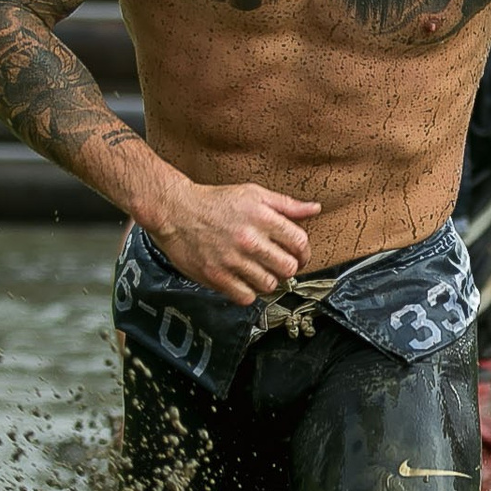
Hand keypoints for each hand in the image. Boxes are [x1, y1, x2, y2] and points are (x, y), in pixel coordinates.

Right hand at [145, 179, 320, 303]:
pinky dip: (248, 292)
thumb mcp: (253, 194)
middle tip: (279, 264)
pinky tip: (243, 280)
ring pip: (269, 285)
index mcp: (262, 218)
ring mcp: (232, 260)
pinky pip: (246, 297)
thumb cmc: (215, 202)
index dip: (304, 251)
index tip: (298, 255)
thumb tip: (314, 209)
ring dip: (268, 280)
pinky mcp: (217, 276)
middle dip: (288, 267)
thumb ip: (286, 204)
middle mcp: (249, 240)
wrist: (176, 211)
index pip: (300, 243)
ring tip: (259, 271)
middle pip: (288, 268)